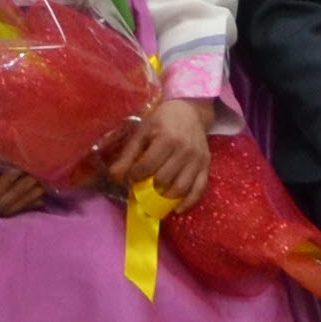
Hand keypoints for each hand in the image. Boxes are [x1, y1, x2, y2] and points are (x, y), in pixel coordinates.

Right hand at [0, 158, 47, 217]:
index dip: (5, 184)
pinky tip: (39, 199)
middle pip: (1, 205)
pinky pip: (10, 211)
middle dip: (20, 192)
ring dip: (26, 199)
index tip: (18, 170)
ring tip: (41, 186)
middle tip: (35, 178)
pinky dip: (25, 205)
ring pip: (8, 210)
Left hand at [98, 96, 214, 205]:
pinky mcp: (206, 166)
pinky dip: (188, 202)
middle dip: (149, 187)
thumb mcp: (142, 132)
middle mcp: (185, 150)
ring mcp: (197, 160)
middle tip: (142, 187)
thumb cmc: (162, 121)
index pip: (148, 166)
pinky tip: (177, 209)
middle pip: (164, 179)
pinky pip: (199, 190)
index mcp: (167, 138)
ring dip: (165, 198)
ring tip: (154, 198)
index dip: (135, 175)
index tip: (131, 177)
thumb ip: (129, 155)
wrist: (189, 112)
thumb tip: (114, 177)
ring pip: (181, 188)